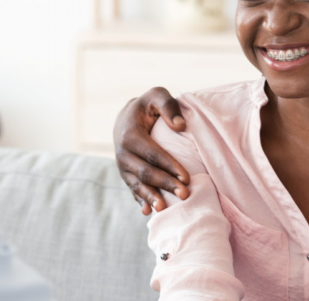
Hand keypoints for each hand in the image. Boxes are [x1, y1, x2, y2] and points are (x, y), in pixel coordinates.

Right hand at [114, 87, 190, 214]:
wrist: (125, 118)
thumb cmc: (147, 107)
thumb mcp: (156, 96)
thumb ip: (168, 105)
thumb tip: (180, 125)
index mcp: (129, 135)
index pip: (152, 153)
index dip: (169, 166)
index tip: (187, 177)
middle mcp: (122, 153)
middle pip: (145, 172)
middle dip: (165, 185)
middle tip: (185, 195)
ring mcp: (122, 167)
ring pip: (137, 185)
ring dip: (151, 197)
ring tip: (164, 210)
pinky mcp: (125, 175)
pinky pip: (132, 190)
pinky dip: (140, 201)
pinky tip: (148, 212)